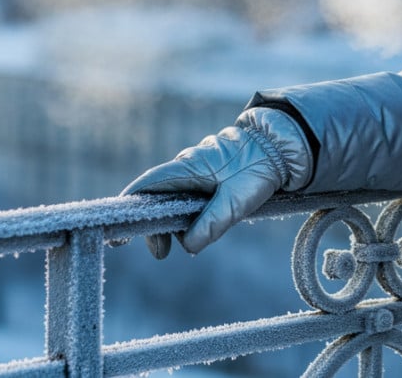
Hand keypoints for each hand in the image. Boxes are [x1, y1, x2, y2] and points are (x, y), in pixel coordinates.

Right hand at [120, 108, 310, 257]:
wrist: (282, 147)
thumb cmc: (257, 169)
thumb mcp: (236, 201)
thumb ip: (211, 224)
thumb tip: (187, 246)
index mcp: (186, 168)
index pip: (146, 187)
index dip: (128, 207)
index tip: (118, 233)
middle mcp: (187, 167)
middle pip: (157, 199)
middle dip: (155, 227)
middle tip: (161, 253)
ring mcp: (198, 171)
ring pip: (175, 201)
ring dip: (176, 224)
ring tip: (185, 245)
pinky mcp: (210, 177)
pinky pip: (190, 198)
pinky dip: (189, 216)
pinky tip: (201, 229)